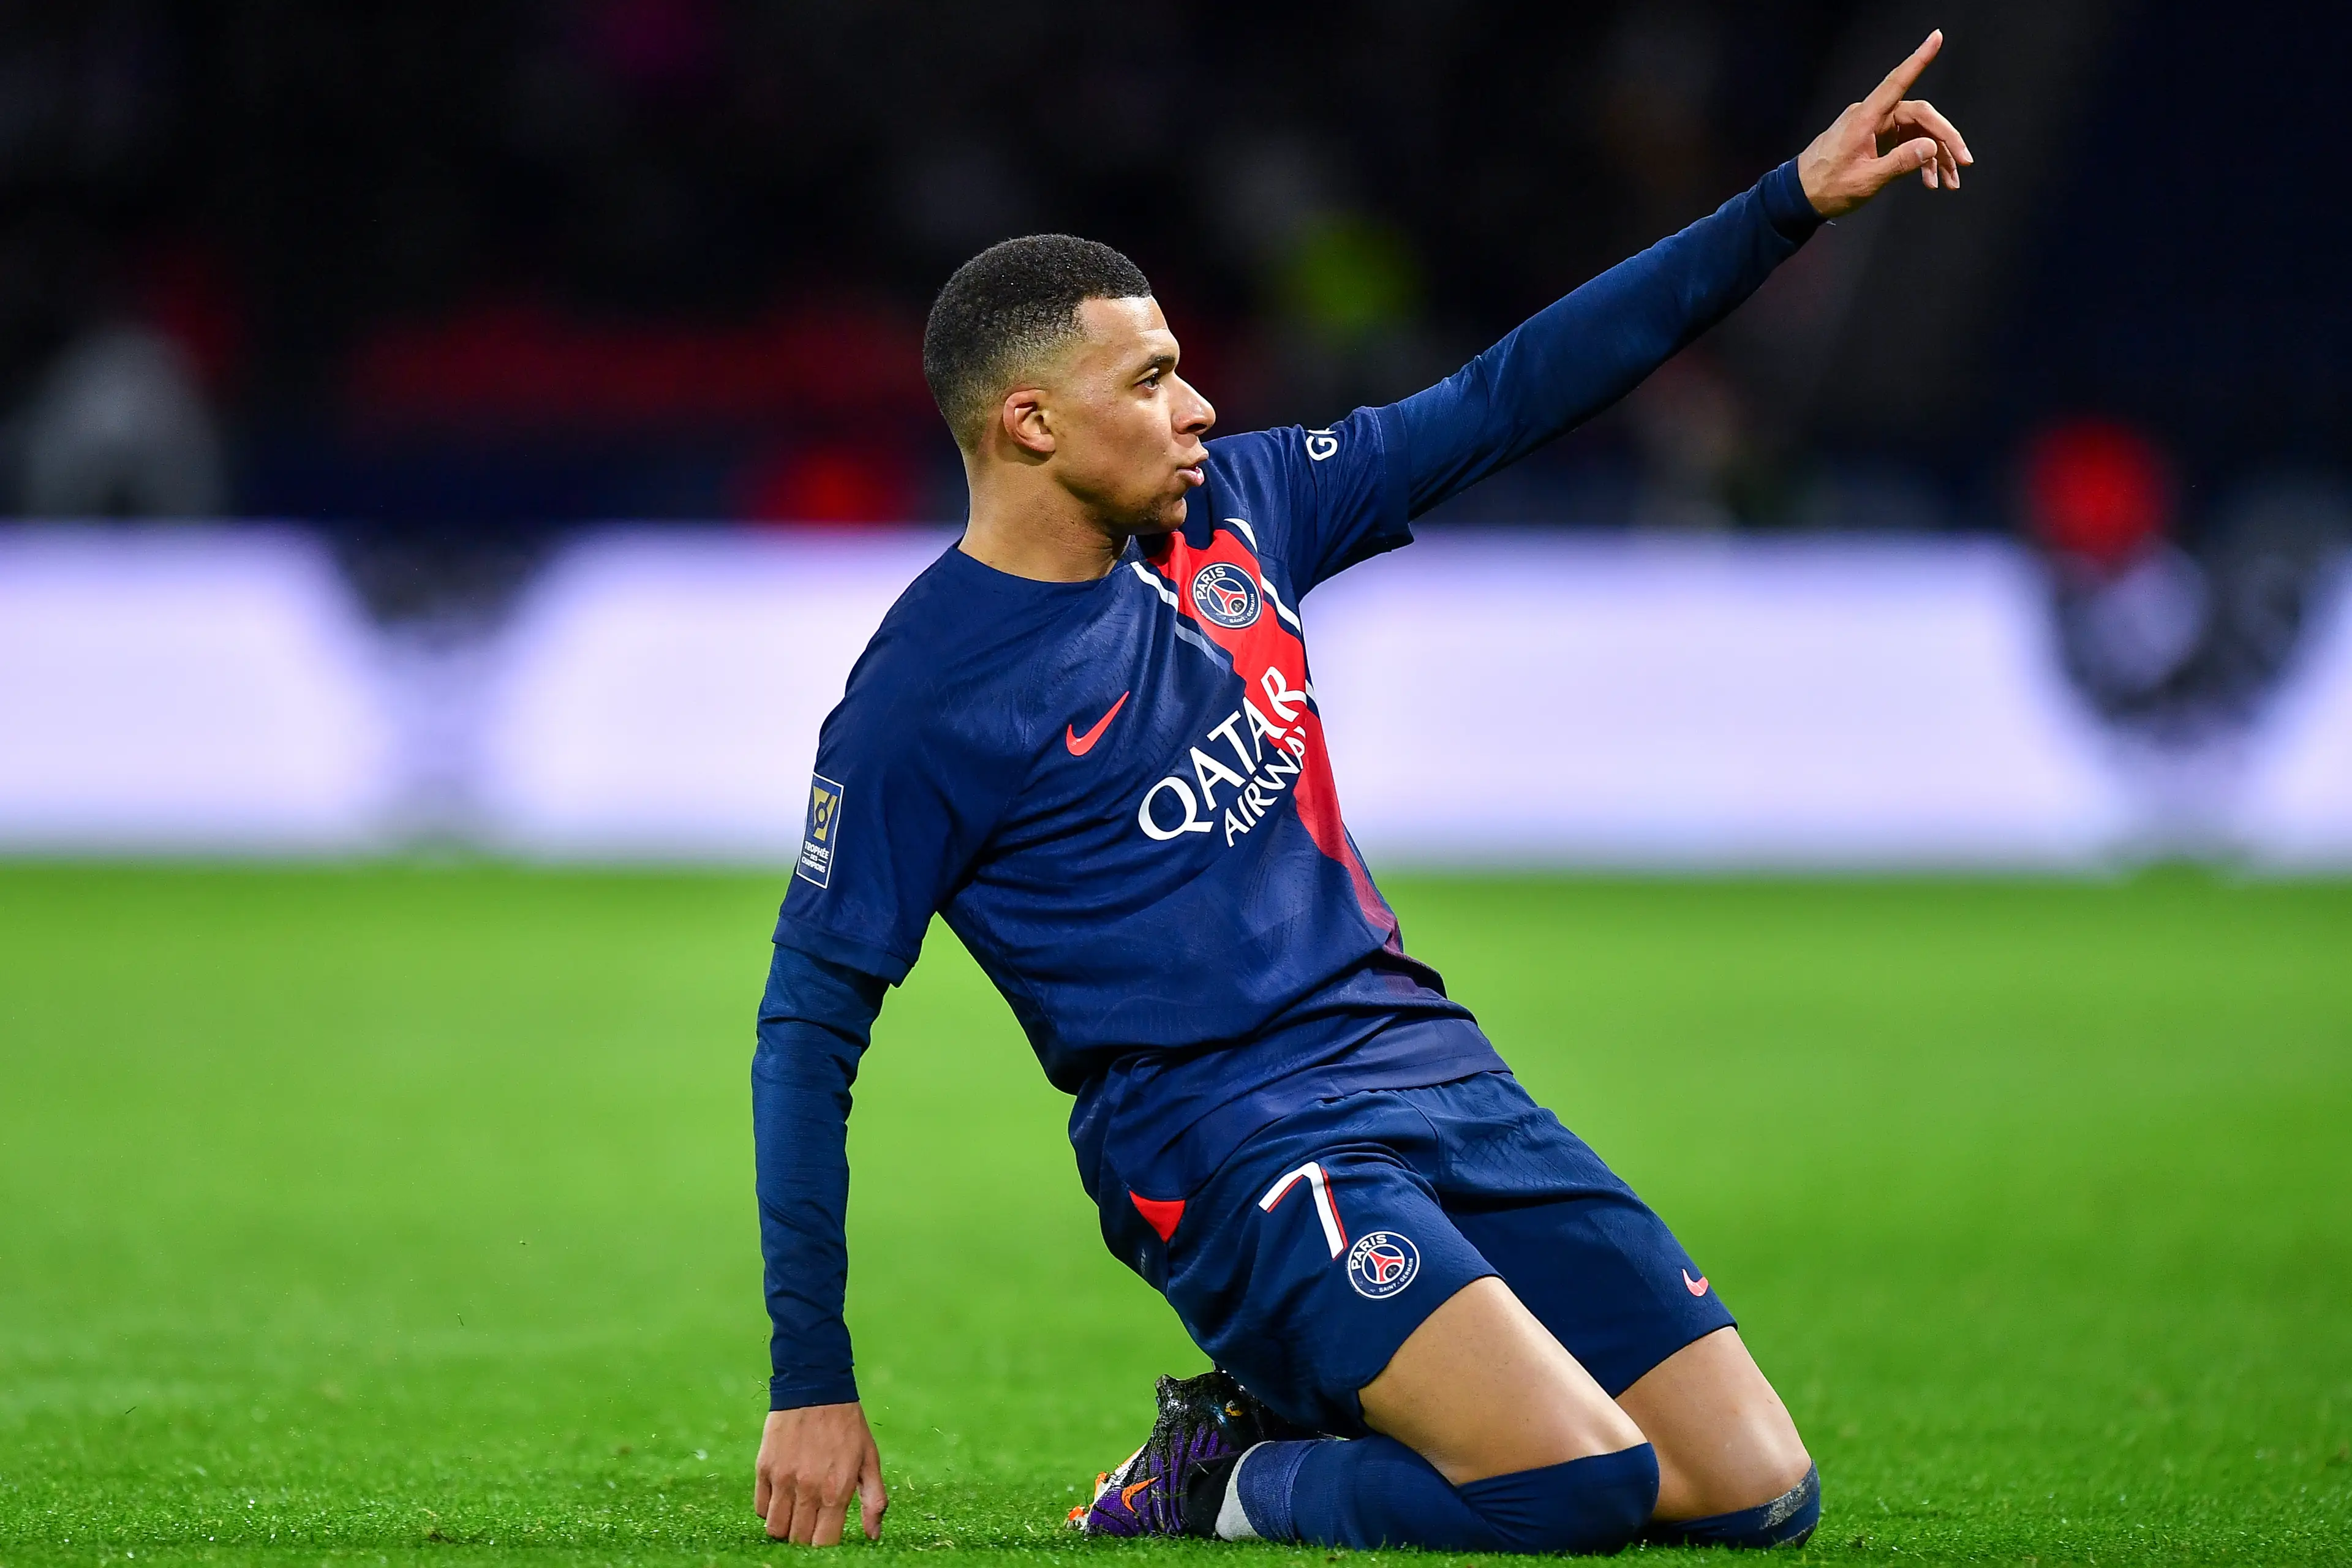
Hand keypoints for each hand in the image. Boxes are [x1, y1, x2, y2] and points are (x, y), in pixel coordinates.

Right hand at [754, 1402, 887, 1543]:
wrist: (816, 1387)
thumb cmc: (847, 1425)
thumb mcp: (869, 1459)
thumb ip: (874, 1499)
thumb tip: (874, 1536)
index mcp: (837, 1490)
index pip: (824, 1543)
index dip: (825, 1547)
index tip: (826, 1537)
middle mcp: (808, 1489)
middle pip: (799, 1539)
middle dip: (806, 1538)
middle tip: (812, 1523)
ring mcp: (783, 1479)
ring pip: (776, 1529)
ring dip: (785, 1527)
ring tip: (795, 1513)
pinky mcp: (764, 1468)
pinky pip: (760, 1507)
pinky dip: (769, 1509)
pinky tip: (782, 1496)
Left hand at [1797, 29, 1974, 218]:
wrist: (1799, 197)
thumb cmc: (1827, 187)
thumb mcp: (1865, 180)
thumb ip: (1899, 163)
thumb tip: (1931, 146)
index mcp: (1865, 118)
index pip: (1897, 82)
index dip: (1918, 59)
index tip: (1936, 37)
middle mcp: (1871, 117)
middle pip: (1919, 116)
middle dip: (1945, 139)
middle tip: (1963, 163)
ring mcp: (1874, 128)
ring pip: (1916, 132)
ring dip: (1935, 155)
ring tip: (1949, 182)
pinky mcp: (1875, 140)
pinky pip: (1905, 143)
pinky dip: (1919, 159)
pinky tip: (1929, 180)